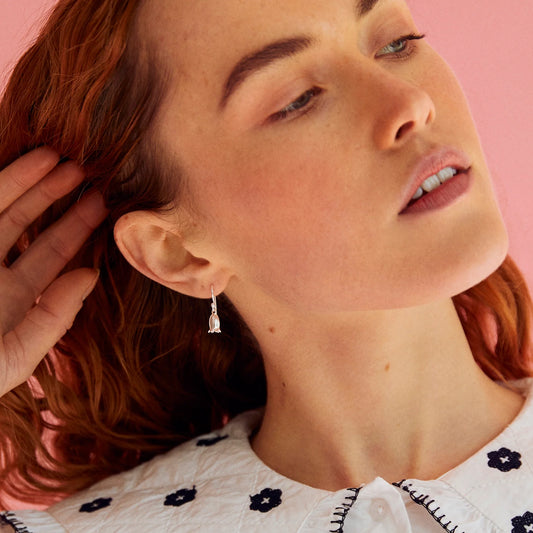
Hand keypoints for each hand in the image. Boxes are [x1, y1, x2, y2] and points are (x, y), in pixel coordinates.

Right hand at [0, 147, 107, 396]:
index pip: (48, 257)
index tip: (102, 206)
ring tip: (57, 158)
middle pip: (25, 226)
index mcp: (8, 299)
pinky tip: (18, 163)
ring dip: (23, 181)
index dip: (75, 230)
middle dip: (54, 198)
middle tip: (89, 173)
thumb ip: (53, 318)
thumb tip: (90, 275)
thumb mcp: (13, 357)